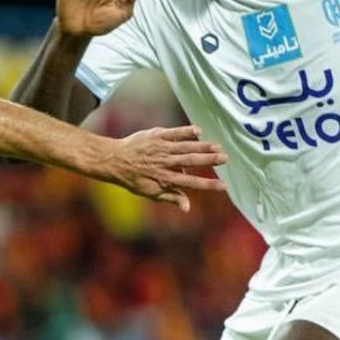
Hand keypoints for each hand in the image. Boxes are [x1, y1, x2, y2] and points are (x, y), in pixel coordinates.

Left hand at [100, 126, 228, 211]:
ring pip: (185, 146)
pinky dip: (185, 132)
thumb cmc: (134, 178)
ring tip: (218, 146)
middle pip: (190, 161)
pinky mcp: (155, 135)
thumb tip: (188, 208)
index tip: (223, 186)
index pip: (190, 183)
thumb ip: (171, 198)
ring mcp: (160, 148)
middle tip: (225, 158)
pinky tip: (198, 131)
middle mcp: (164, 163)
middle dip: (208, 160)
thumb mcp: (150, 192)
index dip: (207, 184)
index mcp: (164, 178)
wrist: (114, 159)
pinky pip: (173, 133)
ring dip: (202, 146)